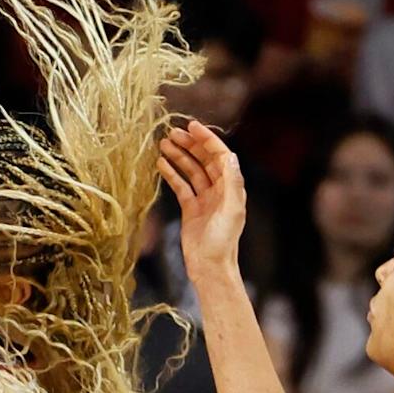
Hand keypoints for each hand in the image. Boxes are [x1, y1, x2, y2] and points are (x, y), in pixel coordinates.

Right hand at [157, 121, 245, 281]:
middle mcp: (219, 189)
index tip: (192, 126)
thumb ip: (232, 182)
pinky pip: (182, 185)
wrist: (209, 266)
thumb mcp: (231, 209)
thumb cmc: (222, 240)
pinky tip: (161, 164)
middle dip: (190, 144)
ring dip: (179, 156)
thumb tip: (230, 156)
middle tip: (171, 133)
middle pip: (204, 160)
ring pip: (191, 170)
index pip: (220, 155)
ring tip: (163, 144)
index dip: (207, 139)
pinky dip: (172, 174)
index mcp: (232, 187)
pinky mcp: (191, 208)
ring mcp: (204, 198)